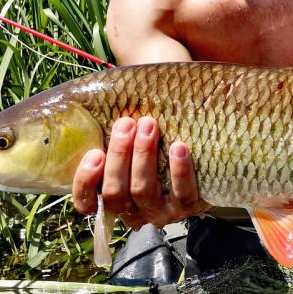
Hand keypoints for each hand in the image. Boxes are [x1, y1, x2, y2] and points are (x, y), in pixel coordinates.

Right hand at [72, 116, 211, 227]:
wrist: (207, 168)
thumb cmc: (159, 145)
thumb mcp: (133, 139)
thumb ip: (119, 126)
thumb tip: (108, 81)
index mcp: (113, 195)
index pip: (86, 202)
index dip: (85, 182)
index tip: (95, 154)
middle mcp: (132, 210)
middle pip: (115, 192)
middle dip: (119, 155)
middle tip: (126, 123)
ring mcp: (159, 212)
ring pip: (143, 190)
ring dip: (144, 156)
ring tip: (149, 126)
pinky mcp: (187, 208)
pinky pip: (181, 194)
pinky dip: (179, 171)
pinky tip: (179, 147)